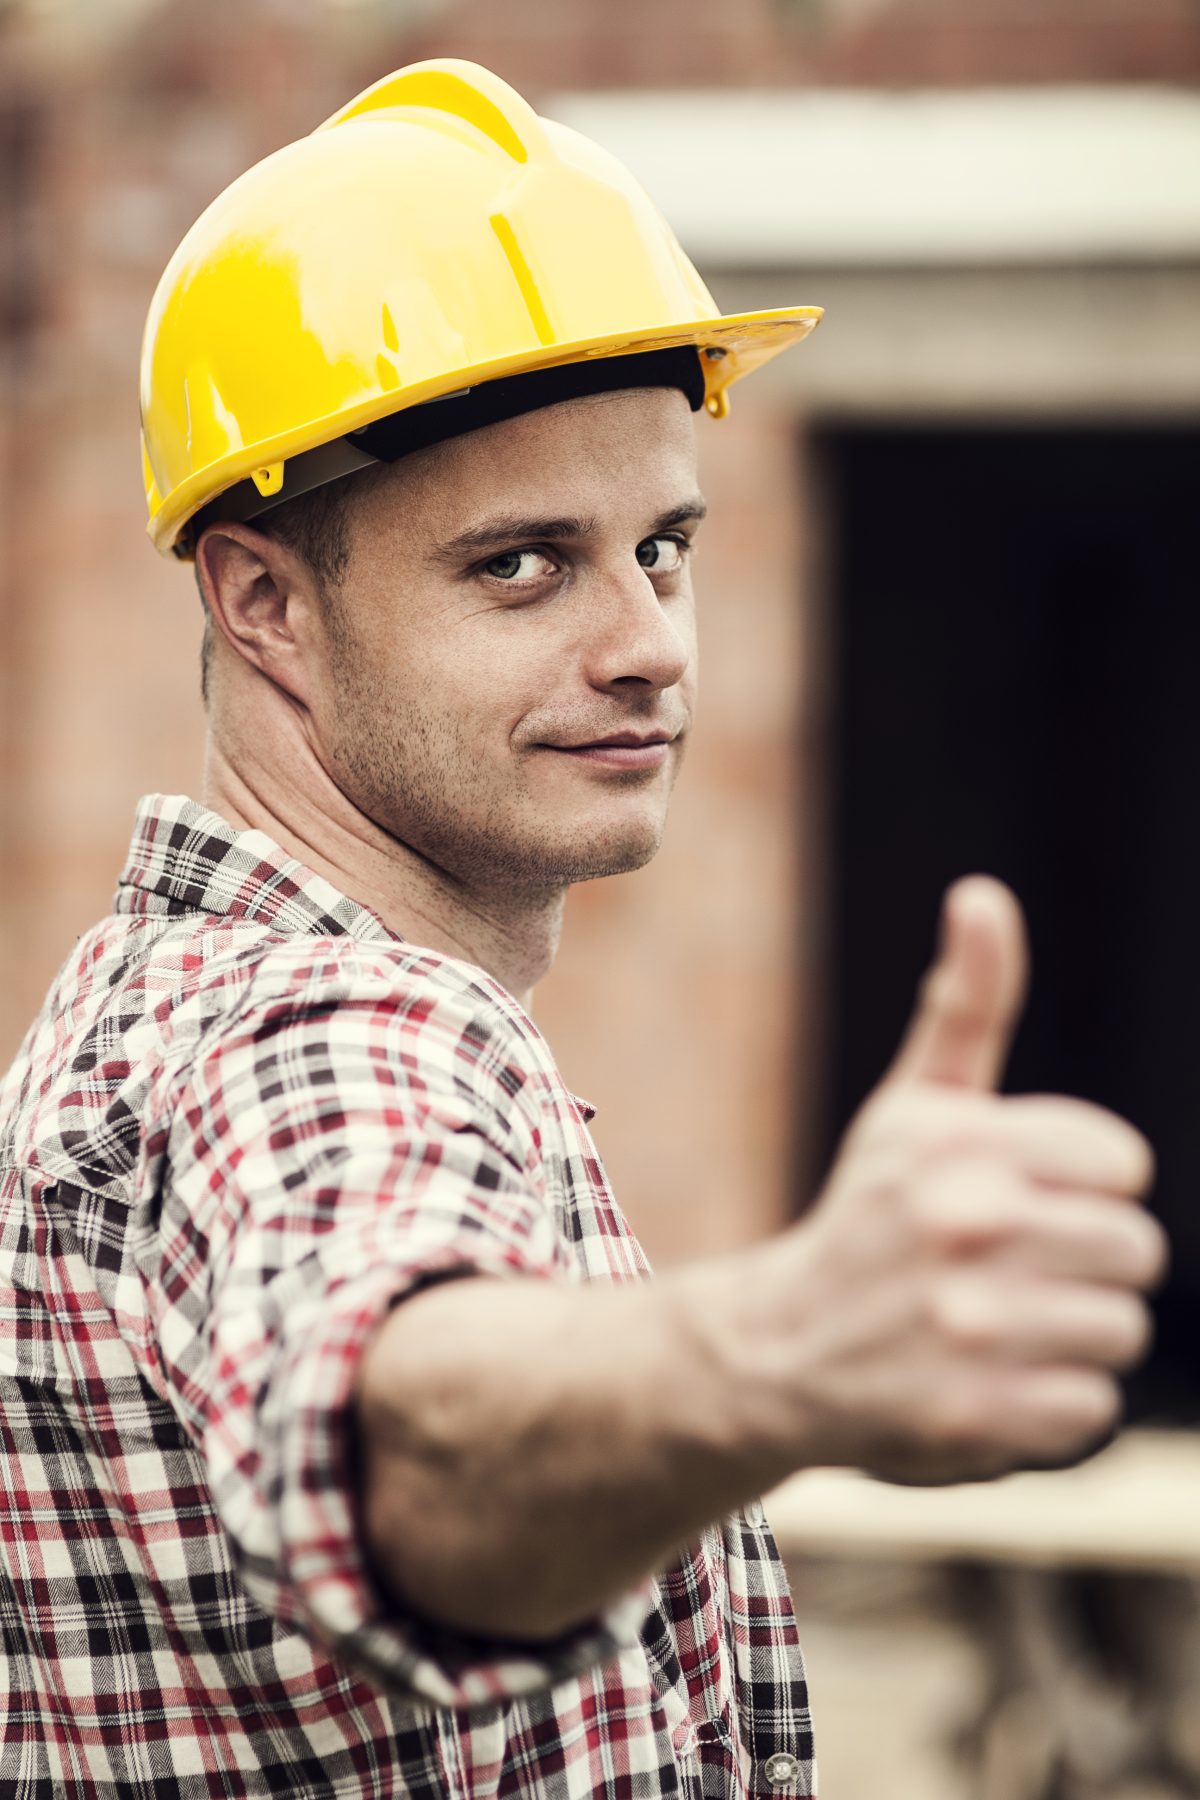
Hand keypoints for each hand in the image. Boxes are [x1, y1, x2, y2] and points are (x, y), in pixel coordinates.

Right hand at [778, 878, 1165, 1482]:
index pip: (1123, 1165)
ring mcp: (970, 1325)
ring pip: (1121, 1329)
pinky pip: (1093, 1407)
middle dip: (1082, 1266)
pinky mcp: (977, 1417)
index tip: (1015, 1205)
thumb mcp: (911, 1107)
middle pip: (1137, 1249)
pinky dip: (1050, 1407)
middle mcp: (964, 1224)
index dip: (1078, 1189)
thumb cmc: (869, 1218)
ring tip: (994, 1332)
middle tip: (1004, 1277)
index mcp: (960, 1140)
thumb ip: (967, 1005)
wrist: (778, 1352)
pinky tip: (987, 1386)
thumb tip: (983, 895)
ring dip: (1069, 1338)